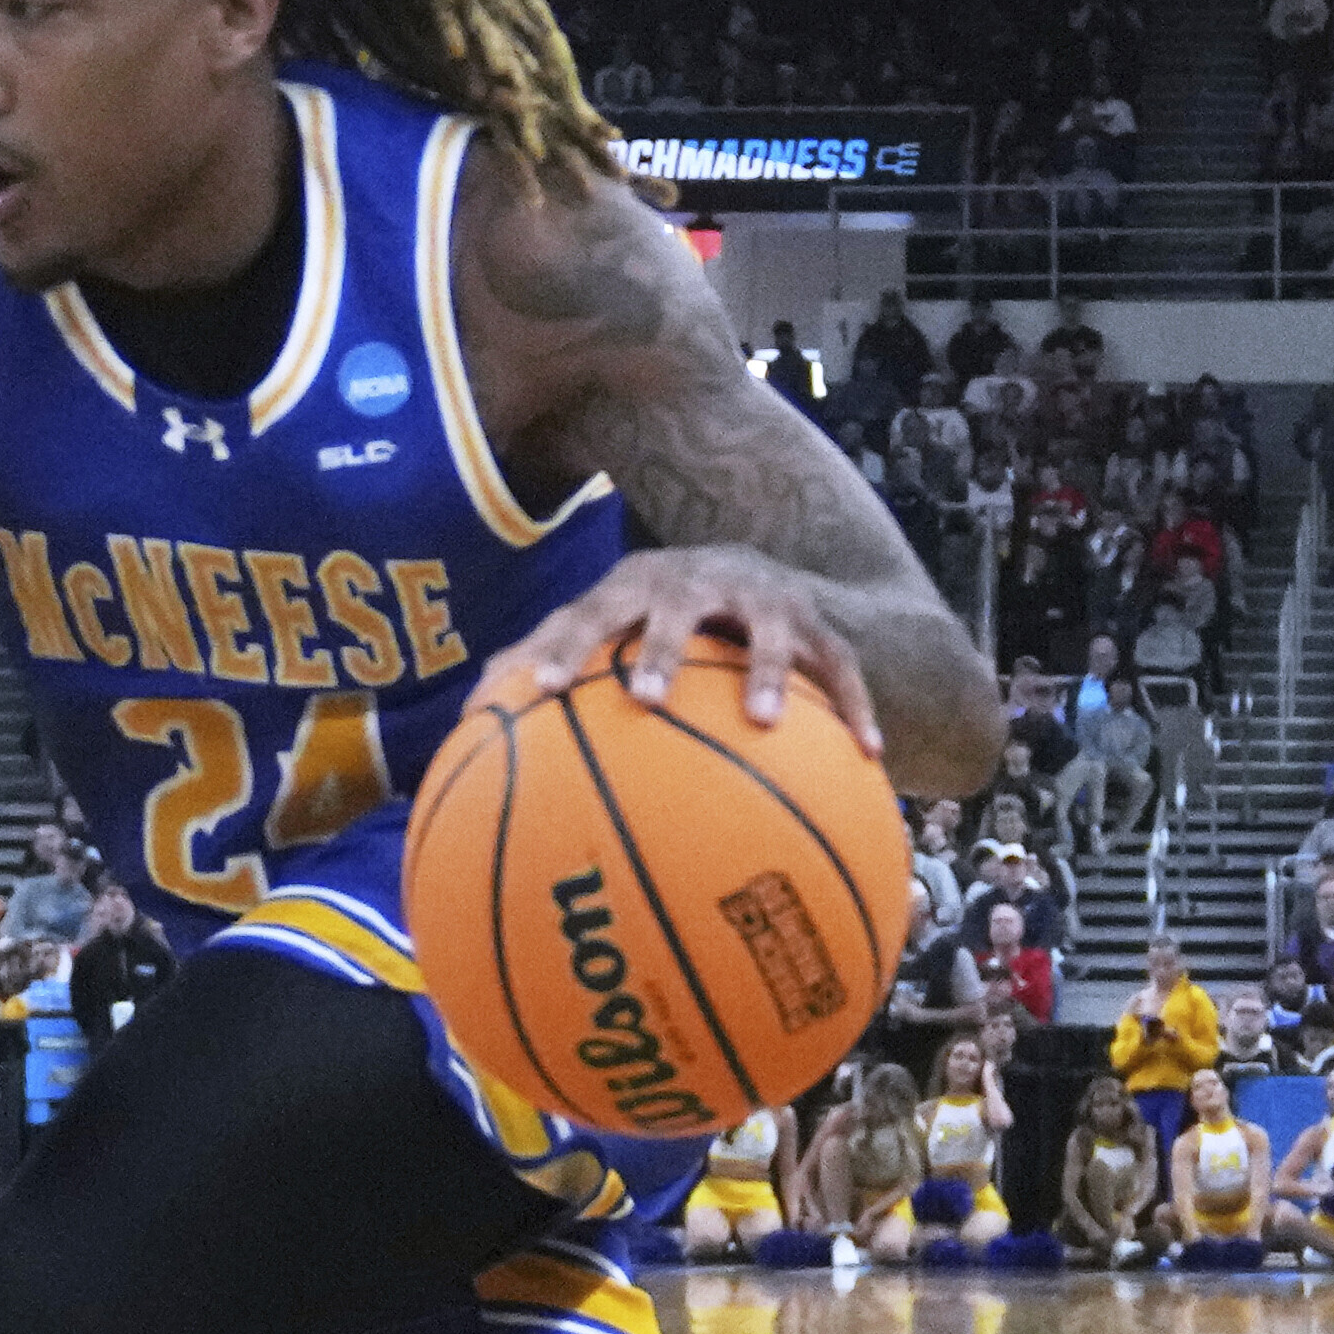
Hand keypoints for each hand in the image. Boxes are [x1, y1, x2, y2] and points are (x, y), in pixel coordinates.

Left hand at [504, 544, 879, 752]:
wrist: (760, 578)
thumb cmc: (657, 622)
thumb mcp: (606, 630)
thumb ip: (541, 664)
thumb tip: (462, 716)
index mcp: (638, 587)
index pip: (591, 613)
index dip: (564, 646)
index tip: (538, 690)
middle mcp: (700, 581)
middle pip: (679, 604)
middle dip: (663, 647)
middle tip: (646, 701)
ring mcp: (764, 597)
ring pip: (768, 628)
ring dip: (765, 671)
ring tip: (760, 721)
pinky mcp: (816, 624)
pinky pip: (839, 667)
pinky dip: (855, 707)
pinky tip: (871, 755)